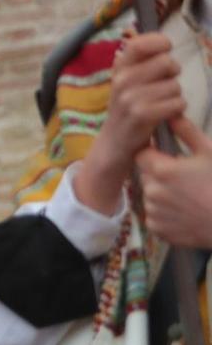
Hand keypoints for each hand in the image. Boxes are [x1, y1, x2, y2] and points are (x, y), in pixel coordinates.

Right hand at [80, 33, 184, 208]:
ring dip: (175, 96)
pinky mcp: (142, 116)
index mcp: (118, 70)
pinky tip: (165, 116)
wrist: (114, 146)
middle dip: (173, 74)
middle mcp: (121, 82)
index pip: (140, 43)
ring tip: (161, 105)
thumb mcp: (127, 83)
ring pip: (175, 85)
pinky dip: (177, 110)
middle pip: (167, 62)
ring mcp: (130, 99)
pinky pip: (177, 103)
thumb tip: (163, 43)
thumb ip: (141, 62)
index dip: (160, 43)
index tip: (164, 51)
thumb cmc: (128, 110)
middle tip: (164, 86)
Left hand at [137, 116, 211, 248]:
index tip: (165, 155)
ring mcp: (153, 212)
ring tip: (187, 196)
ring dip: (162, 194)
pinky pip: (154, 216)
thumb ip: (187, 132)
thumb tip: (171, 115)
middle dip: (159, 174)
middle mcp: (151, 192)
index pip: (141, 155)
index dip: (152, 153)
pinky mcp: (156, 229)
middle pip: (146, 176)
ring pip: (150, 197)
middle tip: (184, 177)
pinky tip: (184, 211)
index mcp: (162, 170)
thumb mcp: (210, 151)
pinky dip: (165, 213)